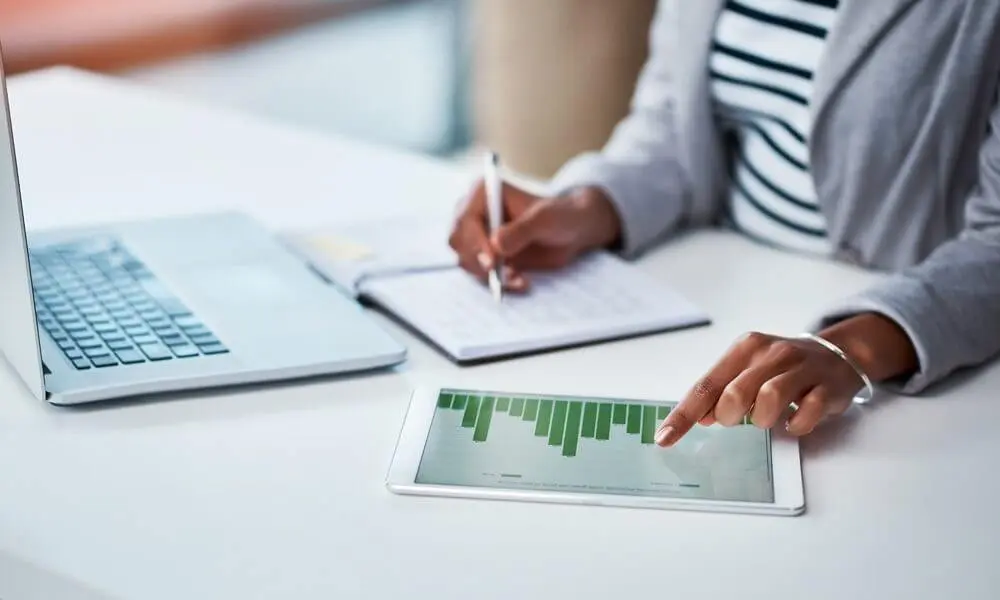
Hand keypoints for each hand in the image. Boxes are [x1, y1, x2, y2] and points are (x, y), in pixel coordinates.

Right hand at [448, 180, 620, 290]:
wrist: (574, 230)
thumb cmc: (561, 215)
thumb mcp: (545, 219)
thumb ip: (522, 230)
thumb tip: (496, 245)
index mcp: (485, 194)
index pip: (465, 219)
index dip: (474, 241)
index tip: (491, 261)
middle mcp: (476, 213)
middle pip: (458, 241)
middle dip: (476, 260)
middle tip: (498, 272)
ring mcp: (479, 236)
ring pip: (466, 260)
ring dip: (488, 274)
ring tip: (517, 278)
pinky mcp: (487, 256)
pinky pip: (481, 274)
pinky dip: (497, 282)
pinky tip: (520, 282)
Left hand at [654, 314, 918, 444]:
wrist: (840, 353)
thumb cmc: (783, 367)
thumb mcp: (748, 370)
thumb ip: (722, 391)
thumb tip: (700, 417)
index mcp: (745, 348)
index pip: (706, 385)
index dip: (684, 415)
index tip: (664, 439)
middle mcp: (772, 353)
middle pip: (735, 392)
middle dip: (728, 415)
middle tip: (734, 420)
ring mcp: (802, 368)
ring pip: (770, 399)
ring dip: (762, 419)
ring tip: (767, 419)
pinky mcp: (828, 387)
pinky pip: (806, 414)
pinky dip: (795, 425)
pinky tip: (793, 421)